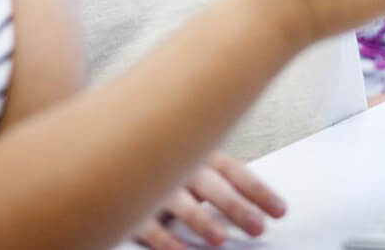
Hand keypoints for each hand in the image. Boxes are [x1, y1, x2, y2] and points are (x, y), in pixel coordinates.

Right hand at [131, 153, 285, 249]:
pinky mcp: (128, 203)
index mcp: (196, 153)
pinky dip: (163, 237)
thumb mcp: (188, 163)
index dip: (258, 190)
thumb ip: (215, 182)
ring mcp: (151, 182)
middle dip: (235, 205)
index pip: (233, 169)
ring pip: (178, 200)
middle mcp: (176, 165)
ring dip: (199, 220)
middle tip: (257, 226)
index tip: (280, 211)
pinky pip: (145, 221)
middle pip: (210, 183)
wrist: (105, 146)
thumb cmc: (157, 162)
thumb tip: (257, 208)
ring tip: (219, 239)